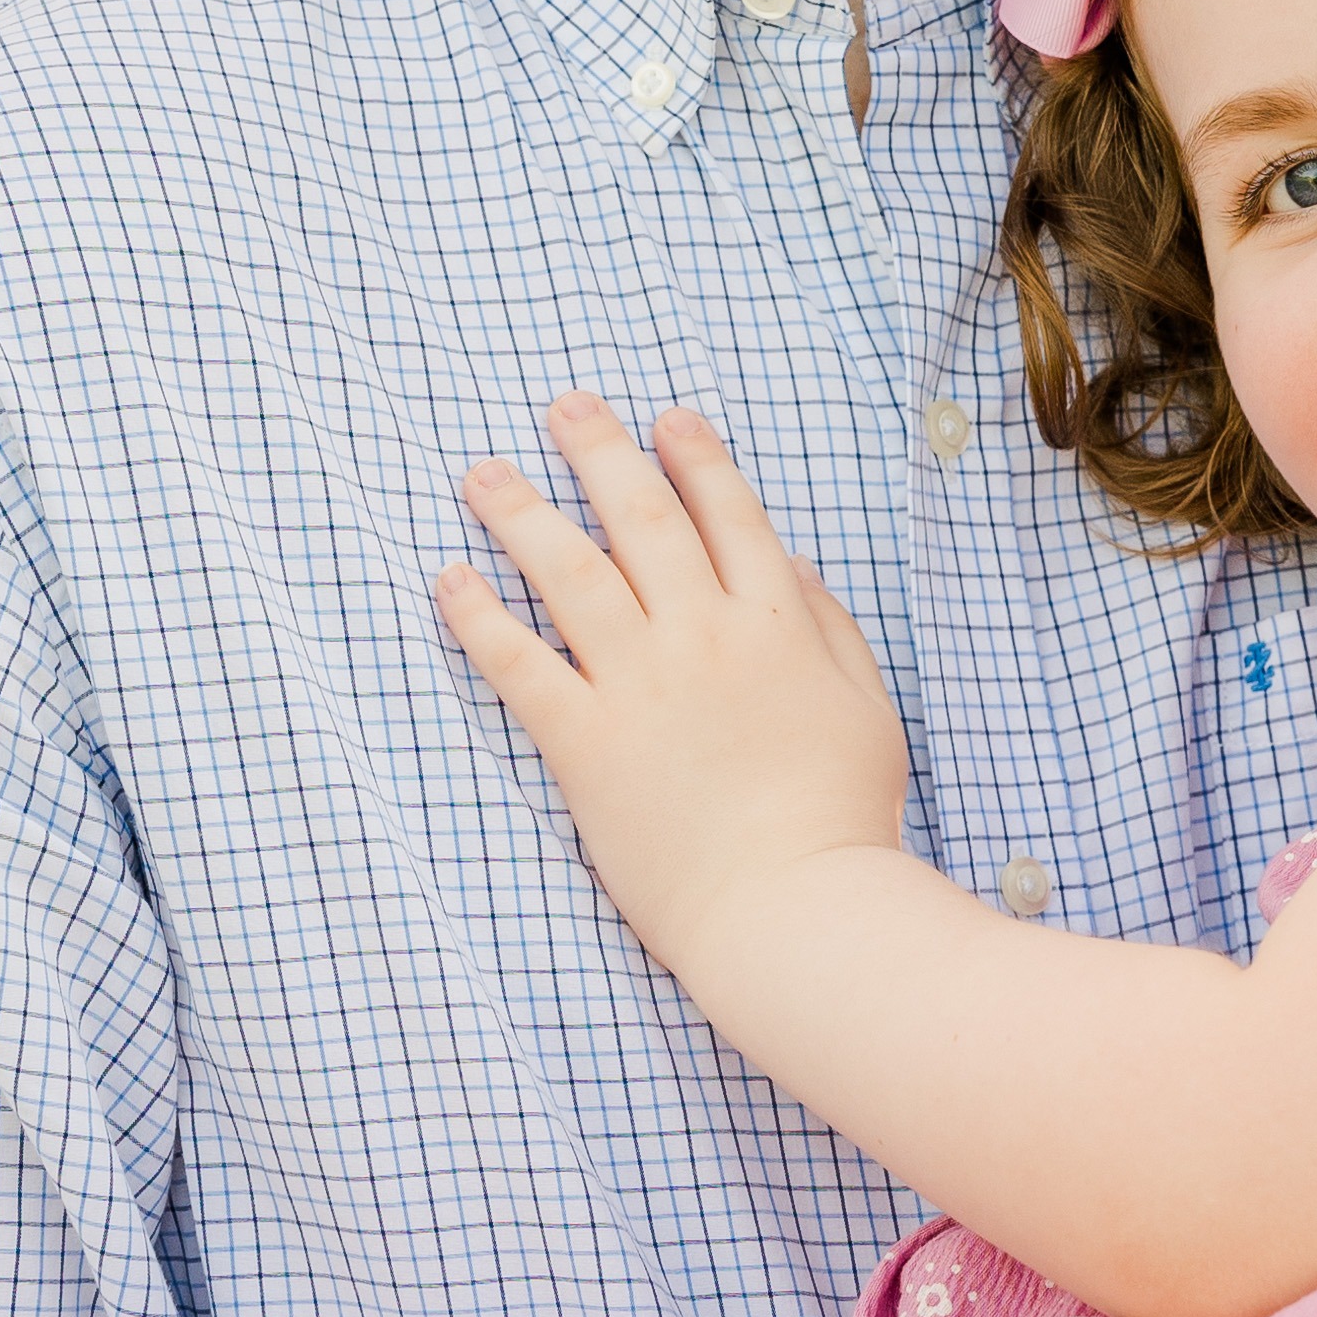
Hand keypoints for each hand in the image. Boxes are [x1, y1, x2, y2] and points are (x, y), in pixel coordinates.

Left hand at [440, 397, 910, 972]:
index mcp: (778, 624)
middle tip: (563, 406)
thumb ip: (833, 629)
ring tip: (481, 473)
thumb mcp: (869, 710)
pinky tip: (448, 578)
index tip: (666, 420)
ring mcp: (639, 685)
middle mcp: (703, 635)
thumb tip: (795, 564)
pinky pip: (519, 664)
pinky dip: (478, 617)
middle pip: (642, 518)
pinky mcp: (585, 743)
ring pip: (570, 572)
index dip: (695, 459)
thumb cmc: (842, 821)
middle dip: (599, 451)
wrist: (794, 911)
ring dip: (521, 512)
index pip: (730, 515)